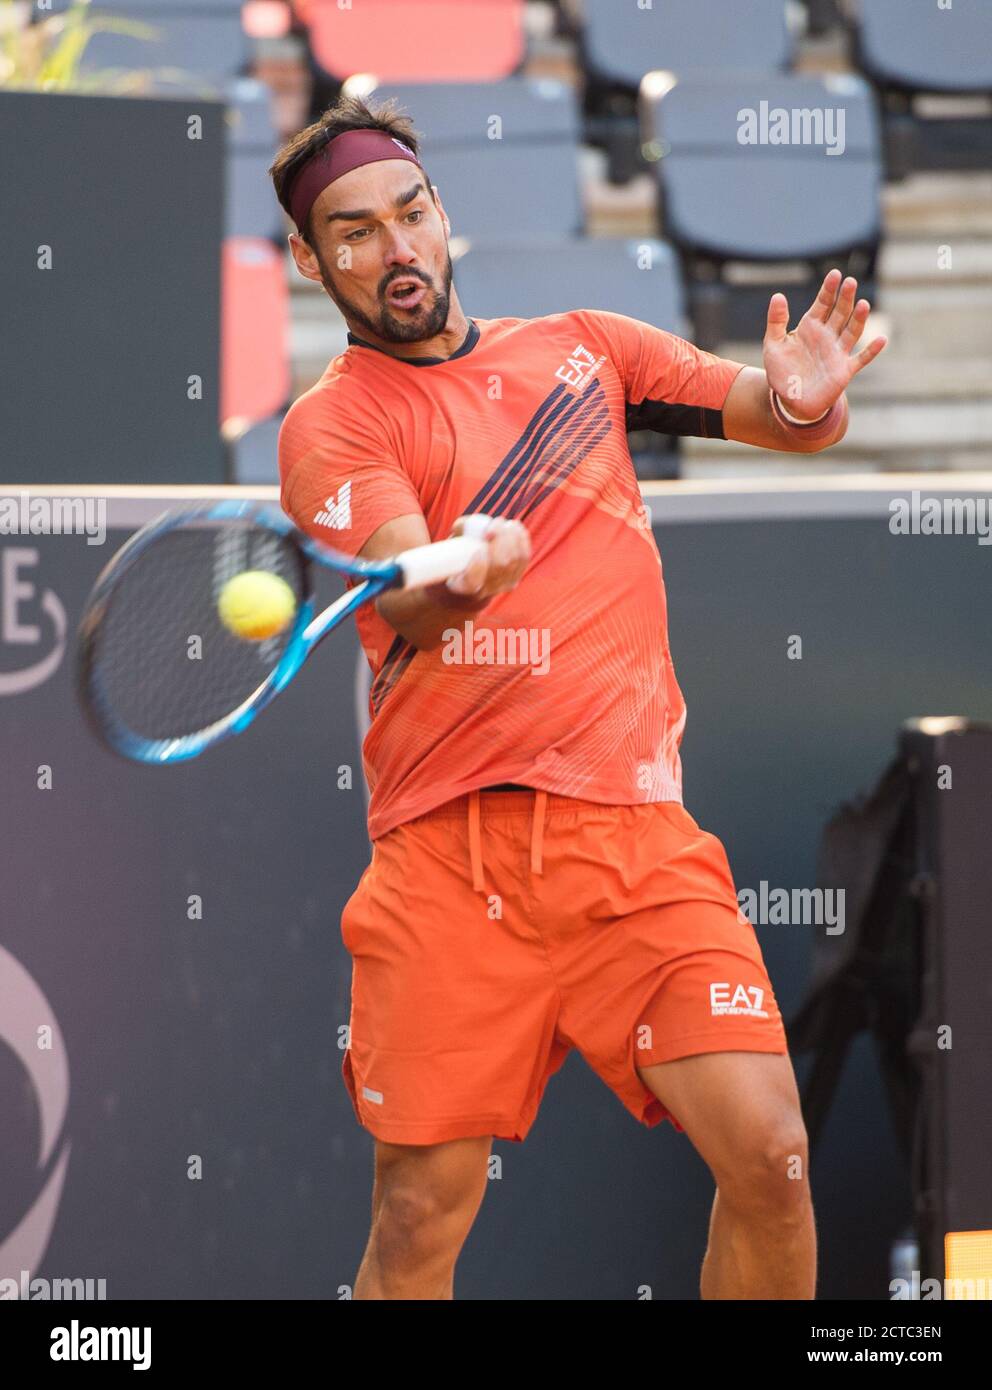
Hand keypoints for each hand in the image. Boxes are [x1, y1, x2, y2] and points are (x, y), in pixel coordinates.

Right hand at [445, 515, 530, 598]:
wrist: (468, 584)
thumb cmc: (456, 560)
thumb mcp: (449, 549)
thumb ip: (458, 535)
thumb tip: (466, 523)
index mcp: (462, 586)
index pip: (472, 582)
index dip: (478, 566)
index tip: (479, 550)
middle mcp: (484, 590)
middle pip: (500, 565)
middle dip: (501, 539)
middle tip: (497, 522)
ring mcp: (501, 586)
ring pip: (514, 560)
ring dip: (513, 536)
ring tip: (507, 523)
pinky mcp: (515, 578)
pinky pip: (523, 558)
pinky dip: (521, 539)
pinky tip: (516, 527)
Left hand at [764, 269, 886, 420]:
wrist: (790, 400)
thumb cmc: (782, 371)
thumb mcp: (774, 345)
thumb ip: (776, 321)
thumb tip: (778, 296)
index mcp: (811, 327)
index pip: (822, 304)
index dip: (828, 290)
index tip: (835, 274)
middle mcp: (827, 336)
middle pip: (840, 313)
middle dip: (845, 298)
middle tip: (850, 282)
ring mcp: (837, 352)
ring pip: (852, 331)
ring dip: (859, 319)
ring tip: (863, 304)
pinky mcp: (844, 370)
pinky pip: (861, 359)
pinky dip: (871, 351)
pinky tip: (881, 339)